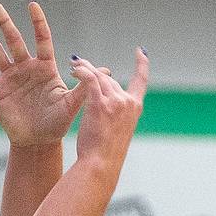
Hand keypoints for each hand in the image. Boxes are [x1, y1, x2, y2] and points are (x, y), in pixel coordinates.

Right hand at [0, 2, 87, 148]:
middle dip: (5, 23)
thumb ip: (84, 87)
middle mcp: (26, 69)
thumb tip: (106, 70)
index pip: (41, 40)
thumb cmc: (57, 124)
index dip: (37, 23)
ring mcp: (10, 78)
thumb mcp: (71, 105)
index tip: (32, 5)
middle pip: (14, 40)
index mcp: (44, 69)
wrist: (39, 142)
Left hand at [68, 50, 148, 175]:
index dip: (142, 64)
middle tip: (79, 65)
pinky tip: (74, 70)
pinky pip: (90, 79)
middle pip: (110, 80)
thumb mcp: (117, 130)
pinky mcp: (100, 103)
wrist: (101, 164)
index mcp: (135, 108)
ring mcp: (115, 102)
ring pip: (99, 77)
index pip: (141, 81)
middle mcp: (127, 102)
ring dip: (85, 69)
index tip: (140, 51)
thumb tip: (104, 101)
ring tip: (74, 66)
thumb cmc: (105, 152)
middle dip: (94, 72)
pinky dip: (82, 72)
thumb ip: (115, 113)